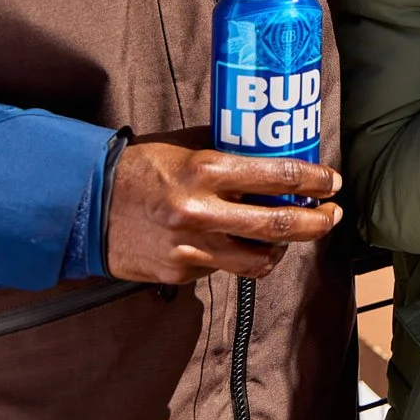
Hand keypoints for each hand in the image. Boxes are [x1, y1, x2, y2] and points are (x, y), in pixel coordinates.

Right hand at [106, 143, 342, 285]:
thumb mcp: (187, 145)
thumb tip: (273, 148)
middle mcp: (201, 212)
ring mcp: (191, 248)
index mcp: (206, 170)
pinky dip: (236, 256)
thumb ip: (228, 150)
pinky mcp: (180, 274)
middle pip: (279, 226)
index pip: (278, 175)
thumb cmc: (142, 168)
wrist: (87, 205)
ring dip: (284, 249)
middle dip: (317, 222)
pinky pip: (223, 269)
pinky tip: (236, 243)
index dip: (314, 180)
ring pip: (258, 260)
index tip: (331, 182)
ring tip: (292, 237)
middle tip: (332, 215)